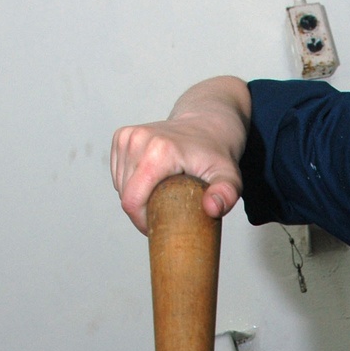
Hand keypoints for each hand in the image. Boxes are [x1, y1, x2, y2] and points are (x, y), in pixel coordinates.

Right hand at [110, 76, 250, 232]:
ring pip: (120, 187)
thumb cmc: (217, 153)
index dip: (142, 221)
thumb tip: (212, 209)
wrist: (207, 122)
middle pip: (126, 196)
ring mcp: (127, 136)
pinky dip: (131, 185)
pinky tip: (152, 182)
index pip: (133, 200)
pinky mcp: (121, 136)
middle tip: (167, 213)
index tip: (160, 228)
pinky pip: (119, 175)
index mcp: (159, 150)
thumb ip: (226, 194)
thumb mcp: (230, 177)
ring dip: (138, 199)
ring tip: (162, 195)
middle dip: (142, 212)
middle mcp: (138, 139)